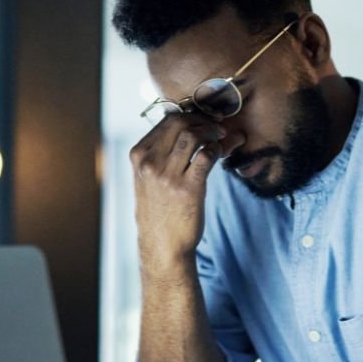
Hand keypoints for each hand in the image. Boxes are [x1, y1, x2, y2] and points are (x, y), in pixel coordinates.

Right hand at [129, 114, 244, 272]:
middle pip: (180, 123)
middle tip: (217, 127)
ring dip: (213, 132)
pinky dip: (219, 149)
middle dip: (203, 120)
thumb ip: (161, 152)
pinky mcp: (188, 188)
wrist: (162, 245)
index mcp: (138, 155)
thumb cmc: (158, 210)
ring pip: (194, 136)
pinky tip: (224, 152)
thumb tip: (190, 126)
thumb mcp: (148, 178)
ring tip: (223, 136)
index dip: (191, 116)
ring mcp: (168, 175)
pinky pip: (208, 156)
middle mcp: (150, 162)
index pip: (166, 121)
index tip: (204, 120)